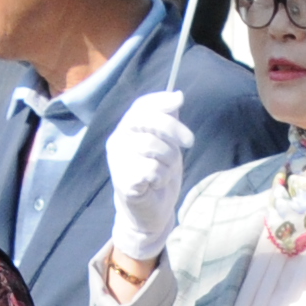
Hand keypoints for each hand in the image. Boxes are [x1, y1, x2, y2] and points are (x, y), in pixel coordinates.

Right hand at [104, 86, 198, 264]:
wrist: (149, 212)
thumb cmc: (157, 174)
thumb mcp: (165, 143)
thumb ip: (167, 120)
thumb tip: (177, 94)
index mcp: (125, 130)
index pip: (140, 106)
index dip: (160, 100)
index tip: (179, 100)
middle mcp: (117, 142)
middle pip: (148, 122)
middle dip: (174, 130)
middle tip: (189, 142)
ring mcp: (118, 162)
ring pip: (152, 146)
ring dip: (169, 159)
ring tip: (166, 171)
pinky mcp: (124, 182)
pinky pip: (151, 170)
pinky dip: (161, 177)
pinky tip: (156, 184)